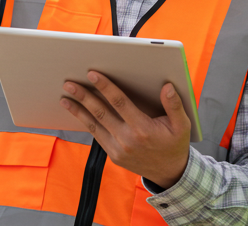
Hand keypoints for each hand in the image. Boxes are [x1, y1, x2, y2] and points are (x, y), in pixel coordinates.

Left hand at [61, 71, 191, 188]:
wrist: (170, 173)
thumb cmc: (175, 144)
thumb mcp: (182, 125)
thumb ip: (174, 105)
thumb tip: (167, 87)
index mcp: (143, 129)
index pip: (119, 103)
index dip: (105, 87)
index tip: (93, 74)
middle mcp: (127, 140)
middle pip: (101, 113)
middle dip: (84, 96)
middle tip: (69, 83)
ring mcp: (119, 149)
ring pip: (94, 126)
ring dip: (79, 111)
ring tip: (65, 98)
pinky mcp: (114, 156)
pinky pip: (98, 136)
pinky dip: (86, 123)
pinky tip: (78, 113)